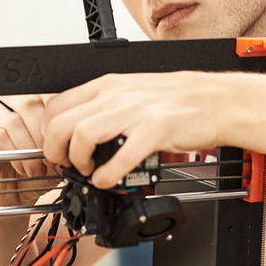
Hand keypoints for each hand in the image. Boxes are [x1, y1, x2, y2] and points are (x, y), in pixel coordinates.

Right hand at [0, 94, 61, 206]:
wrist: (15, 197)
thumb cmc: (36, 172)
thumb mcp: (58, 153)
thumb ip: (64, 138)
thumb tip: (71, 133)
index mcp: (29, 103)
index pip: (44, 93)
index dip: (56, 116)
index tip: (63, 139)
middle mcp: (8, 106)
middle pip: (27, 102)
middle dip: (43, 132)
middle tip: (51, 154)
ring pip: (13, 120)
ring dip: (30, 146)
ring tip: (38, 167)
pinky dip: (15, 154)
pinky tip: (23, 168)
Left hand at [42, 71, 232, 188]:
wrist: (217, 100)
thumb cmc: (178, 98)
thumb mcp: (133, 92)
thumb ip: (105, 106)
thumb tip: (79, 128)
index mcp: (107, 85)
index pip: (56, 106)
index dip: (49, 133)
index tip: (57, 149)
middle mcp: (116, 95)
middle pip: (60, 123)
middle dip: (56, 151)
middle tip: (67, 165)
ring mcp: (135, 111)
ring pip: (81, 136)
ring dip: (78, 162)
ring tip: (89, 171)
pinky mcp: (155, 130)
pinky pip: (119, 158)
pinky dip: (107, 176)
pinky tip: (109, 179)